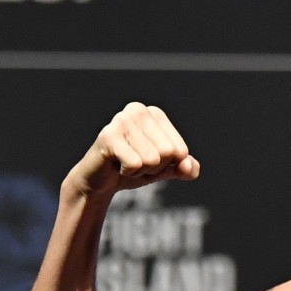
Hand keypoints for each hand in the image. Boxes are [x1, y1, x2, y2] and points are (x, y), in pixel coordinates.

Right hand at [68, 102, 199, 197]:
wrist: (102, 180)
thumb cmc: (135, 168)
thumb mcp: (167, 169)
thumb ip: (187, 169)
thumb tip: (189, 166)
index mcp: (156, 114)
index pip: (181, 151)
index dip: (168, 164)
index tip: (149, 159)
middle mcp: (138, 110)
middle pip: (168, 153)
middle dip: (155, 167)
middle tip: (136, 162)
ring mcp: (122, 120)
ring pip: (153, 160)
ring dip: (141, 170)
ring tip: (126, 162)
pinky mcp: (108, 135)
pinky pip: (136, 164)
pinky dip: (129, 172)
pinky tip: (117, 164)